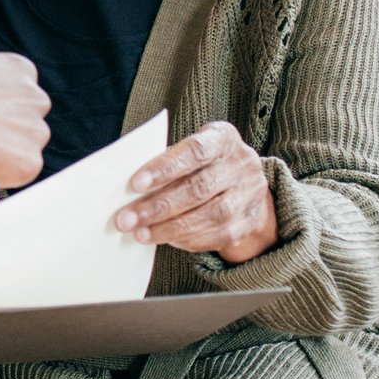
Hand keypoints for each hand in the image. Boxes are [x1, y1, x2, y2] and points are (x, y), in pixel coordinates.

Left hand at [116, 119, 275, 262]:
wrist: (244, 185)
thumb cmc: (203, 165)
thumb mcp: (188, 153)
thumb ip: (166, 164)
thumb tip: (131, 191)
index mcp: (223, 138)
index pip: (194, 151)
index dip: (164, 168)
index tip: (135, 184)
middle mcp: (243, 164)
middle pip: (199, 188)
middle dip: (158, 206)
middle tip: (127, 220)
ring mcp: (250, 194)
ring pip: (210, 215)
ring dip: (170, 228)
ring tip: (141, 234)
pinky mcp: (251, 221)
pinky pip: (219, 235)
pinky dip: (189, 240)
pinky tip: (166, 240)